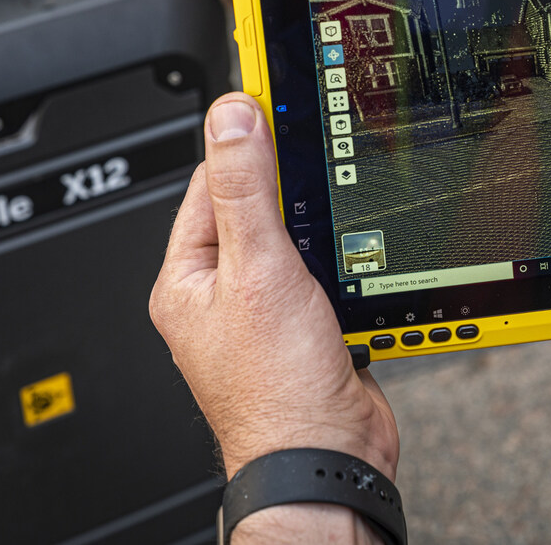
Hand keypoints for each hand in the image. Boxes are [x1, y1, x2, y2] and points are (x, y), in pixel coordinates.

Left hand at [150, 93, 398, 541]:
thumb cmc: (276, 391)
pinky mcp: (309, 325)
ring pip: (296, 239)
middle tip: (318, 145)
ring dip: (322, 222)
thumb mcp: (258, 269)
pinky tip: (361, 250)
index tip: (269, 93)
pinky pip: (326, 272)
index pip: (211, 181)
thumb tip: (233, 117)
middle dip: (290, 182)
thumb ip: (246, 188)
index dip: (243, 138)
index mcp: (189, 277)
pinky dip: (346, 257)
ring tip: (341, 199)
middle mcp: (222, 293)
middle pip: (256, 206)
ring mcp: (267, 311)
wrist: (327, 456)